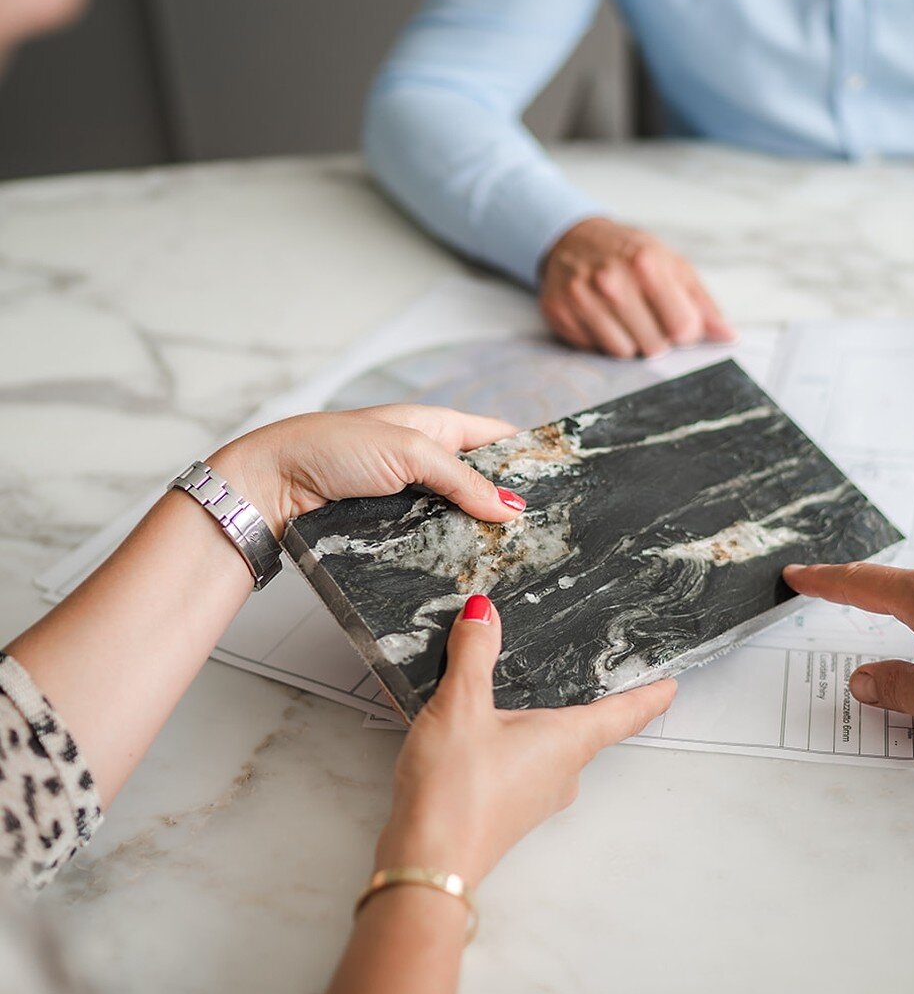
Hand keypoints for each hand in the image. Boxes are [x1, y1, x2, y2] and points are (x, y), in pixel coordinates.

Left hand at [208, 404, 527, 537]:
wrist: (271, 488)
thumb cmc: (330, 449)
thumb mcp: (408, 451)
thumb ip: (462, 479)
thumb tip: (511, 508)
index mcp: (436, 426)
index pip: (497, 437)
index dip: (528, 454)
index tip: (562, 480)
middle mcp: (427, 461)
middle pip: (482, 483)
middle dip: (508, 504)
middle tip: (545, 531)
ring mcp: (410, 498)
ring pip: (459, 517)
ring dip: (479, 534)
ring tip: (517, 556)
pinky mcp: (392, 529)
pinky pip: (432, 541)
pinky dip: (449, 552)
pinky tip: (471, 567)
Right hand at [375, 596, 677, 884]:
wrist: (426, 865)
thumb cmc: (455, 791)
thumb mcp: (460, 707)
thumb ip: (474, 655)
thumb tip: (484, 612)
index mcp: (567, 742)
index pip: (624, 714)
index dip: (650, 696)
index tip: (672, 685)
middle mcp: (562, 772)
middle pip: (588, 732)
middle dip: (587, 705)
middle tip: (590, 675)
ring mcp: (537, 797)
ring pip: (552, 750)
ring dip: (543, 726)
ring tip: (523, 696)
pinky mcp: (509, 811)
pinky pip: (523, 768)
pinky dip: (514, 747)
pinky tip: (482, 735)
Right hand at [539, 216, 735, 358]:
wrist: (573, 239)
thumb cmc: (630, 254)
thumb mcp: (672, 265)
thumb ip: (702, 303)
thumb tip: (728, 337)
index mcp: (647, 264)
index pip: (682, 327)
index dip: (684, 331)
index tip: (675, 319)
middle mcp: (611, 281)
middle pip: (654, 347)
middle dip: (656, 338)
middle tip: (646, 316)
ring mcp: (582, 298)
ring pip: (623, 354)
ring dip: (628, 342)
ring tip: (622, 316)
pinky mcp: (560, 314)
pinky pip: (594, 351)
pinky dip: (601, 340)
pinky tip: (599, 317)